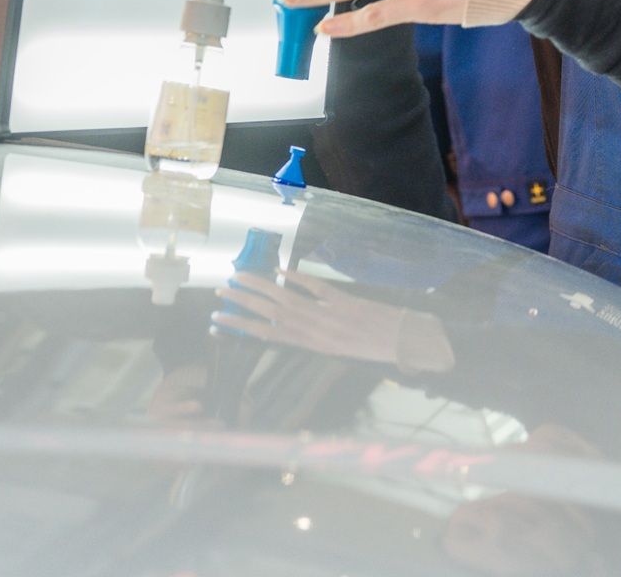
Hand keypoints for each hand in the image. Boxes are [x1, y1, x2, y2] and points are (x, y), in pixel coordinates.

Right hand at [213, 270, 453, 372]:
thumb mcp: (338, 352)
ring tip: (238, 278)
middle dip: (242, 303)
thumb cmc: (371, 350)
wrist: (403, 342)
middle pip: (270, 314)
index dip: (241, 328)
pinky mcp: (343, 299)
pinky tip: (279, 270)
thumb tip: (289, 326)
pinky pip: (314, 286)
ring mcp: (328, 313)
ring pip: (286, 299)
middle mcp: (315, 330)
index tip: (217, 321)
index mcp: (311, 346)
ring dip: (260, 287)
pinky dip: (295, 277)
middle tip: (218, 293)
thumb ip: (313, 338)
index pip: (267, 336)